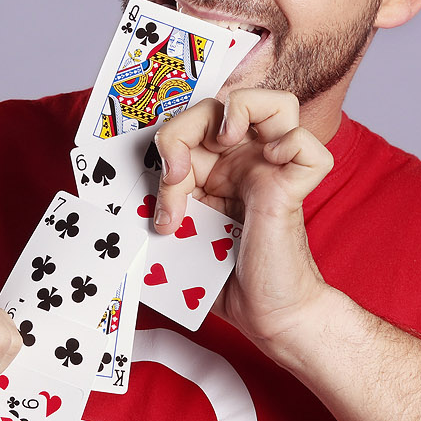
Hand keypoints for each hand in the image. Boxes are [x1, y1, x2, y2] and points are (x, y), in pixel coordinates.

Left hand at [151, 89, 336, 345]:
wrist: (267, 316)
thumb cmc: (225, 282)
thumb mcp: (178, 238)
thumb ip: (157, 210)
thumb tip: (113, 203)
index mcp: (214, 172)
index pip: (189, 124)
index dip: (168, 140)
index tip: (160, 181)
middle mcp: (244, 164)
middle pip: (219, 104)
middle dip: (183, 133)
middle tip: (175, 177)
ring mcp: (273, 172)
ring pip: (277, 103)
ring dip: (242, 109)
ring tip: (226, 139)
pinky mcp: (296, 188)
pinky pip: (307, 145)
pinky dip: (292, 144)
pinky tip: (271, 166)